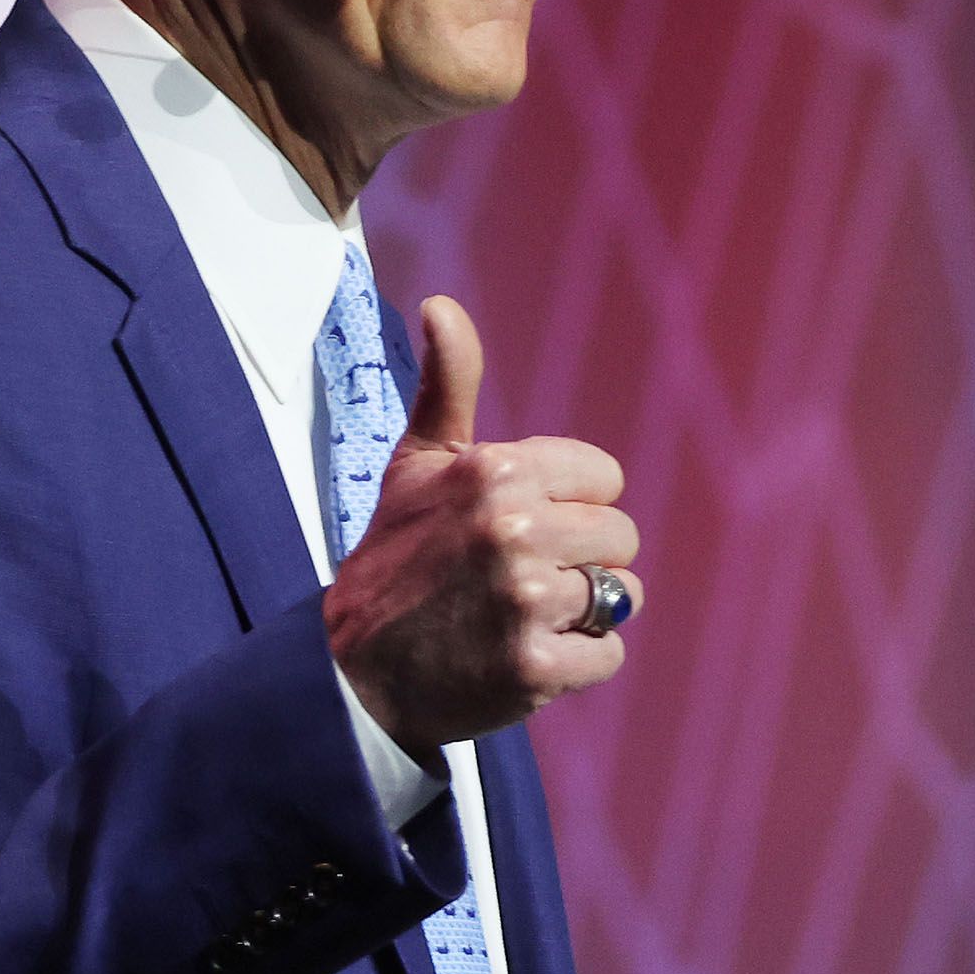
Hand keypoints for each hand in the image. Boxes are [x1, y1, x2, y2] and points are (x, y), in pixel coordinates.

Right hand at [324, 296, 639, 758]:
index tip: (518, 526)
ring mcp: (524, 600)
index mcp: (493, 470)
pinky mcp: (535, 667)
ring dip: (581, 612)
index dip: (568, 504)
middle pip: (620, 537)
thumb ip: (448, 383)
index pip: (604, 479)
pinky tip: (522, 655)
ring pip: (621, 596)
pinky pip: (607, 654)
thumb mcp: (415, 462)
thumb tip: (440, 304)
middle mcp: (512, 529)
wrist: (353, 669)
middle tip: (514, 577)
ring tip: (519, 615)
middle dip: (580, 559)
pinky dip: (575, 662)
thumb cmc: (396, 555)